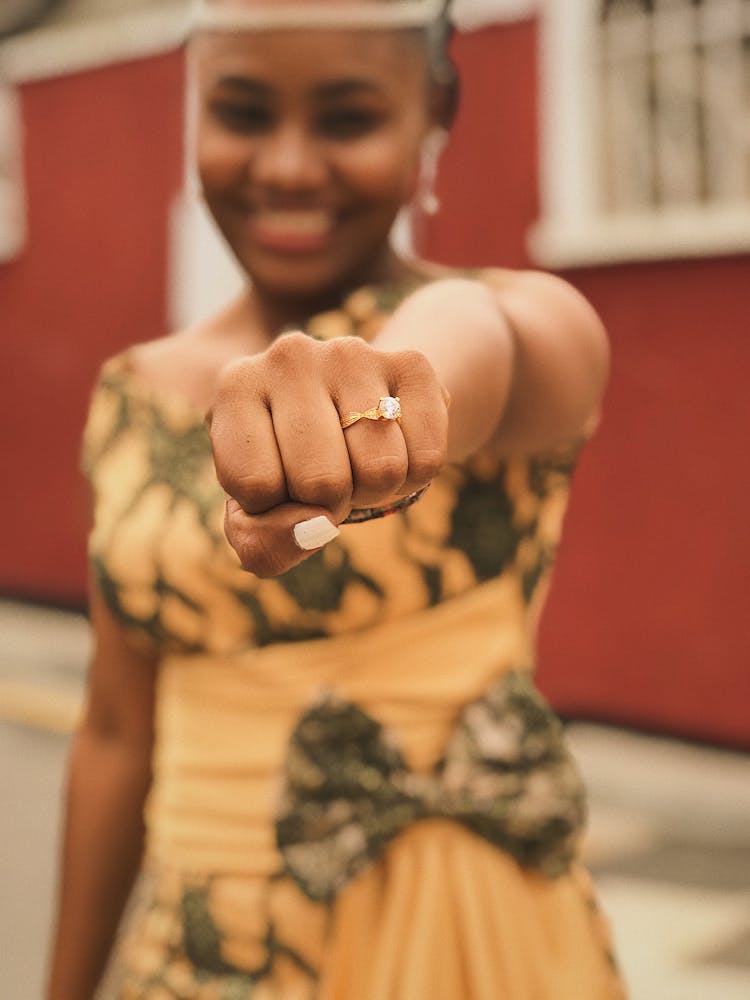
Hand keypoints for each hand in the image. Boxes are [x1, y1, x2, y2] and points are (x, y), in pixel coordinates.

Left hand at [209, 332, 448, 575]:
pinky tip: (392, 449)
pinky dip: (414, 478)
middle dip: (329, 505)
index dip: (273, 509)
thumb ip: (262, 544)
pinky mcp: (412, 363)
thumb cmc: (287, 468)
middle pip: (323, 481)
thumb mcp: (254, 514)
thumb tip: (316, 528)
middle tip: (323, 480)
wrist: (349, 410)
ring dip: (373, 492)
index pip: (257, 485)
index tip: (277, 484)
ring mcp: (354, 354)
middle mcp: (291, 356)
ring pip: (381, 470)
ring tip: (355, 463)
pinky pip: (427, 457)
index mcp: (236, 387)